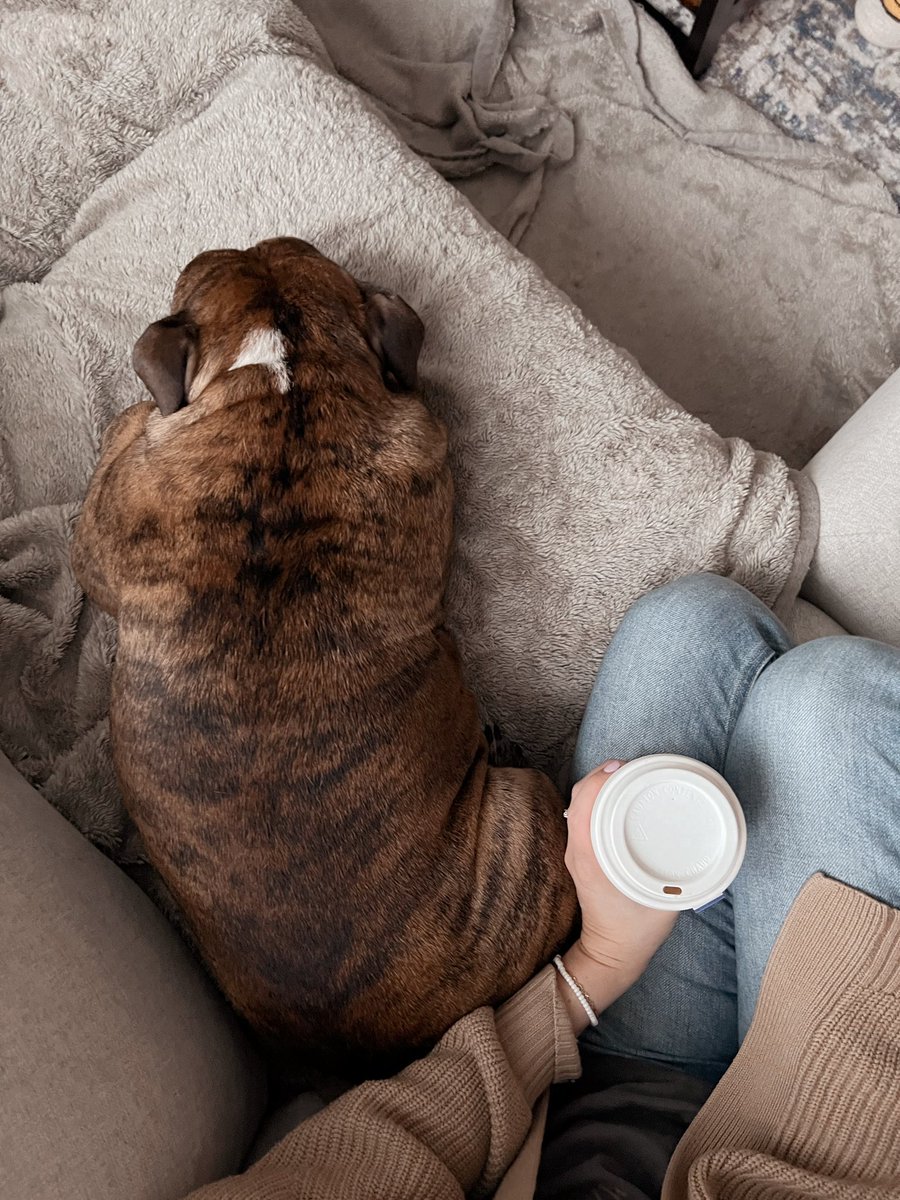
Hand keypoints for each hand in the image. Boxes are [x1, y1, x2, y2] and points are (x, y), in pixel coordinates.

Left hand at [557, 761, 677, 1032]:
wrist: (610, 956)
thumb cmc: (636, 930)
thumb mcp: (663, 900)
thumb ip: (679, 871)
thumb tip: (698, 837)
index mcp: (590, 857)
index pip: (584, 804)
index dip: (600, 779)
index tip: (623, 765)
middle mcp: (578, 851)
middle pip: (580, 798)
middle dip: (603, 776)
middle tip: (633, 766)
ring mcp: (576, 853)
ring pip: (580, 806)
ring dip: (600, 787)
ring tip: (628, 776)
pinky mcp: (582, 857)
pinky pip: (583, 818)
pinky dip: (598, 802)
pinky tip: (619, 799)